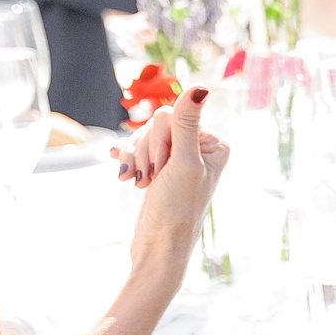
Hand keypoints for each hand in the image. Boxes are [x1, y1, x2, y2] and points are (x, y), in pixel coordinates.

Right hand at [121, 87, 227, 274]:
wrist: (159, 247)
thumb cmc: (177, 208)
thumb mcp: (182, 163)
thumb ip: (186, 124)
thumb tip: (200, 87)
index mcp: (214, 143)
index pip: (174, 116)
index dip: (159, 140)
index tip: (163, 168)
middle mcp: (200, 148)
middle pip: (157, 125)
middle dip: (146, 151)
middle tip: (150, 178)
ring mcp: (178, 159)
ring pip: (145, 138)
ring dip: (136, 159)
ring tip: (137, 182)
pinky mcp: (160, 169)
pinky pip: (138, 150)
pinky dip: (128, 160)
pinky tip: (120, 168)